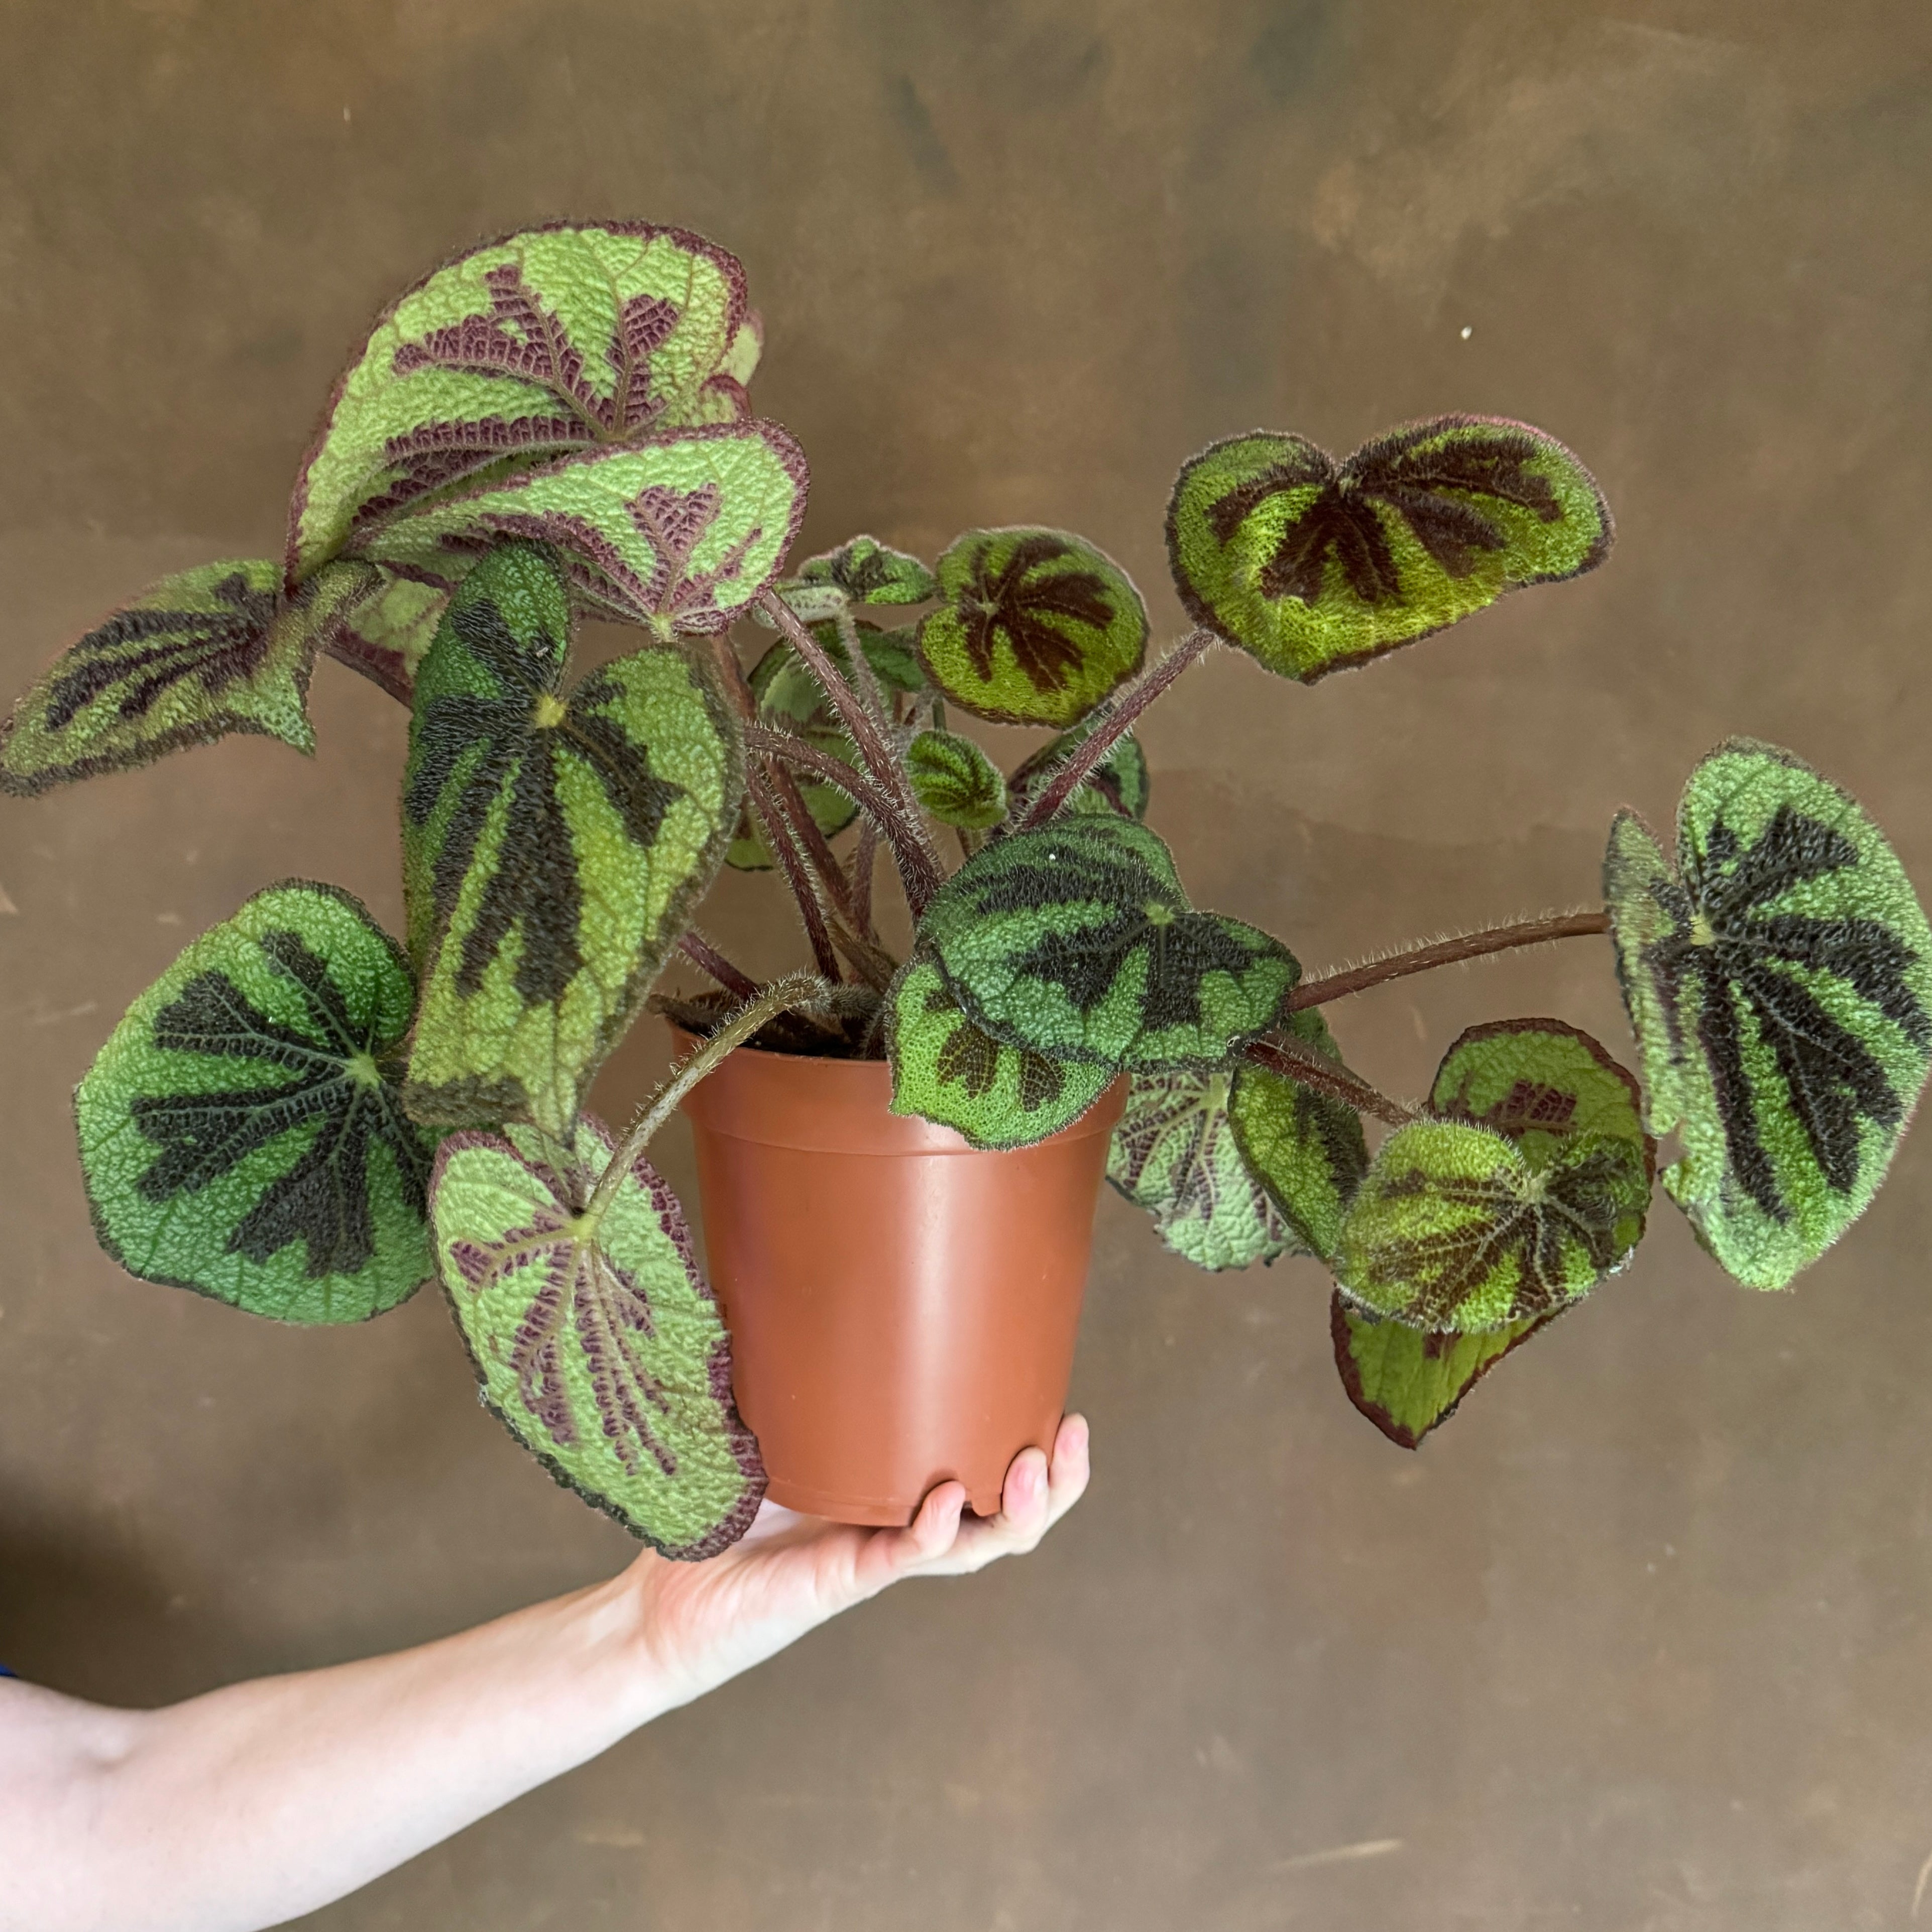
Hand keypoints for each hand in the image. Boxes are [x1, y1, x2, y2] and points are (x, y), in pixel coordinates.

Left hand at [624, 1413, 1090, 1711]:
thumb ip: (785, 1377)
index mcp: (895, 1494)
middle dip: (1053, 1483)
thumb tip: (781, 1283)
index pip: (982, 1474)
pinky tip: (944, 1505)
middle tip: (1070, 1435)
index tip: (1061, 1402)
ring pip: (972, 1545)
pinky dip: (929, 1533)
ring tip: (1029, 1469)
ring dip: (1011, 1512)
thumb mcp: (764, 1432)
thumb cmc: (714, 1517)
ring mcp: (873, 1558)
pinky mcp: (838, 1583)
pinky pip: (899, 1560)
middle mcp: (899, 1528)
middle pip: (1004, 1518)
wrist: (662, 1600)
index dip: (1030, 1446)